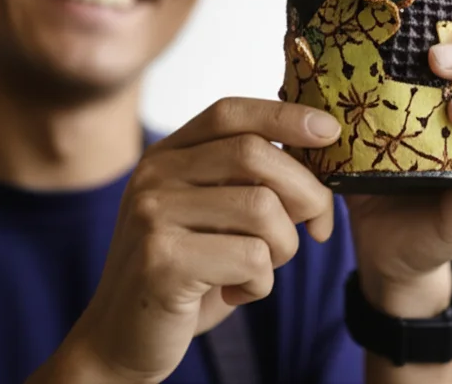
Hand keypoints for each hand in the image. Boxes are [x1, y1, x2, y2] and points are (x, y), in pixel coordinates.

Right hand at [62, 98, 339, 383]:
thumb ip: (244, 180)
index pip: (229, 112)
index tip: (329, 130)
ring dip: (284, 247)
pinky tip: (237, 295)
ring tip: (260, 269)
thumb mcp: (210, 215)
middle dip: (307, 191)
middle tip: (318, 227)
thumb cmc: (183, 275)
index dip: (284, 115)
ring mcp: (153, 215)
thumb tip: (316, 150)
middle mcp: (154, 175)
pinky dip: (261, 284)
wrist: (121, 338)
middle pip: (254, 153)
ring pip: (261, 208)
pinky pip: (251, 258)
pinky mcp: (162, 261)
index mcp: (166, 156)